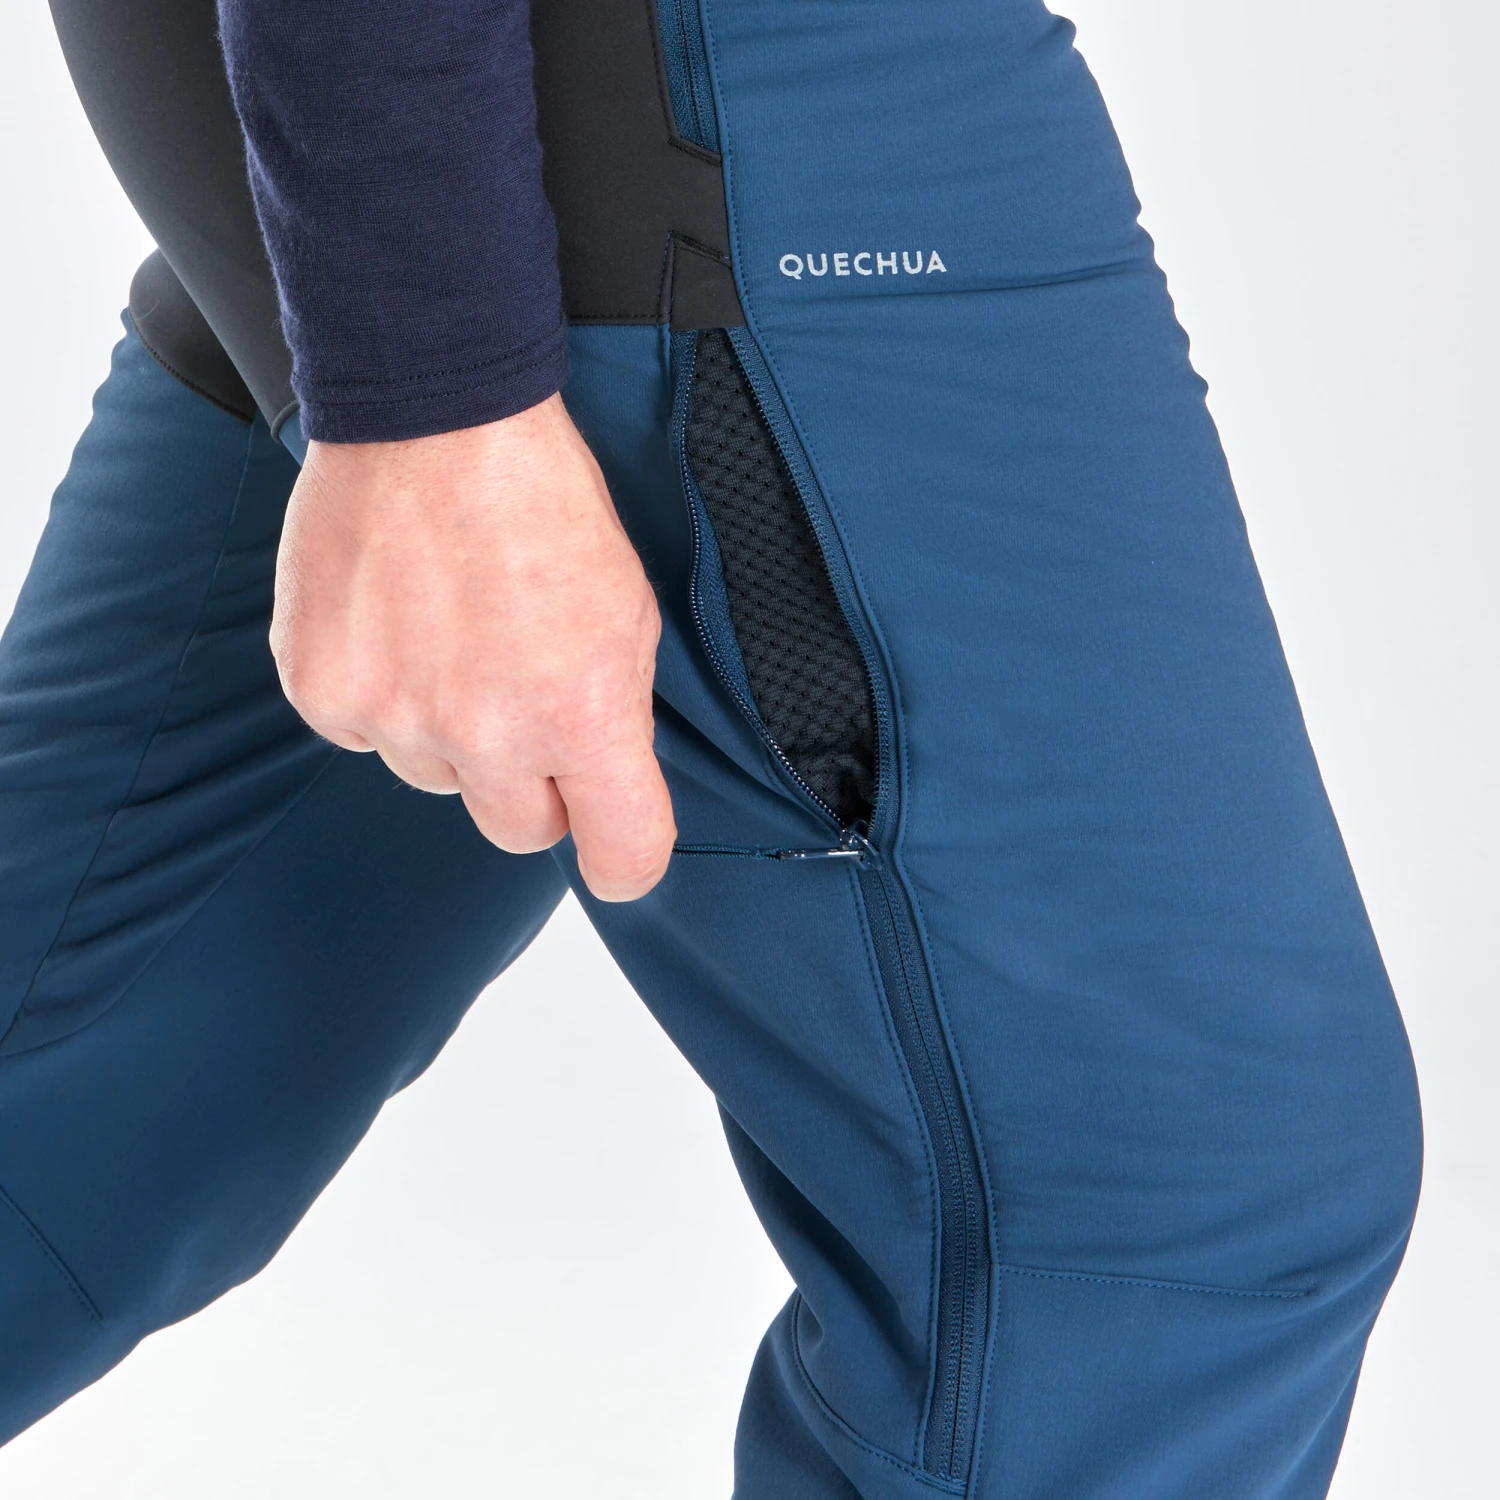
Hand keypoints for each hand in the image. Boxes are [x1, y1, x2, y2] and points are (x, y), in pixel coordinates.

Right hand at [270, 394, 674, 900]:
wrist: (434, 416)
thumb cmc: (544, 504)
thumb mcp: (627, 613)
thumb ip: (616, 716)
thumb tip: (602, 784)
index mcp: (581, 715)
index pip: (623, 856)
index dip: (625, 858)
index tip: (617, 850)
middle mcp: (486, 734)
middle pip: (520, 831)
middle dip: (535, 786)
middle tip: (527, 703)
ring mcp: (395, 717)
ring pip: (438, 779)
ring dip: (452, 734)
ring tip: (455, 636)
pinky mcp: (323, 691)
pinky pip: (365, 736)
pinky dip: (385, 696)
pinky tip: (399, 625)